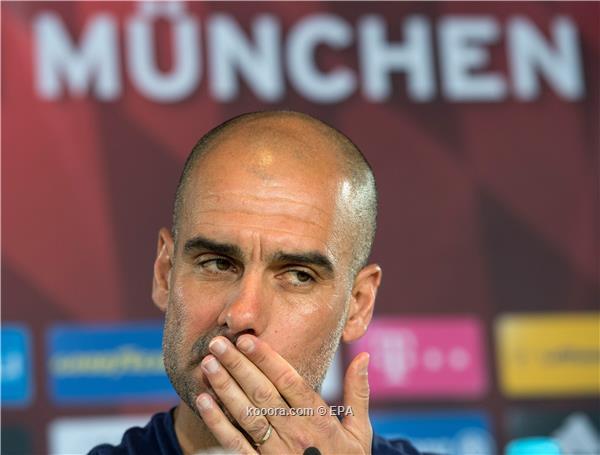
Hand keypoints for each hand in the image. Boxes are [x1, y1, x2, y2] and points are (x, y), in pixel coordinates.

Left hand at [195, 334, 371, 453]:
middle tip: (218, 342)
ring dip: (225, 388)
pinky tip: (203, 401)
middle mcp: (296, 433)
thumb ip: (358, 392)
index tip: (247, 339)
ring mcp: (276, 453)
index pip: (289, 382)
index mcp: (319, 420)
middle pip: (263, 393)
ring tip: (208, 364)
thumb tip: (364, 356)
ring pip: (247, 415)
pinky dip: (217, 423)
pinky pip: (235, 445)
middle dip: (238, 365)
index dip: (267, 359)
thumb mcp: (360, 432)